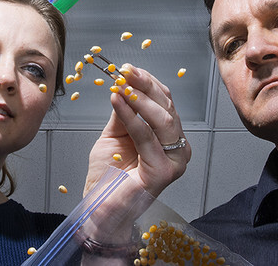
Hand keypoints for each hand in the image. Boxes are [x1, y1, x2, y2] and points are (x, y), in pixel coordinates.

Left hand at [84, 64, 189, 198]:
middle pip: (167, 108)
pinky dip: (130, 116)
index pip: (166, 103)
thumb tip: (123, 85)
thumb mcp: (114, 134)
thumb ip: (124, 112)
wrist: (99, 208)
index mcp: (170, 139)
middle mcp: (178, 149)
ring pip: (162, 119)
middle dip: (145, 85)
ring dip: (139, 98)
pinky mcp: (163, 172)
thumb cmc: (107, 176)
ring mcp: (174, 161)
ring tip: (120, 85)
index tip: (128, 68)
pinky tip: (117, 101)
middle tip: (125, 71)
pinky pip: (146, 136)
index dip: (148, 83)